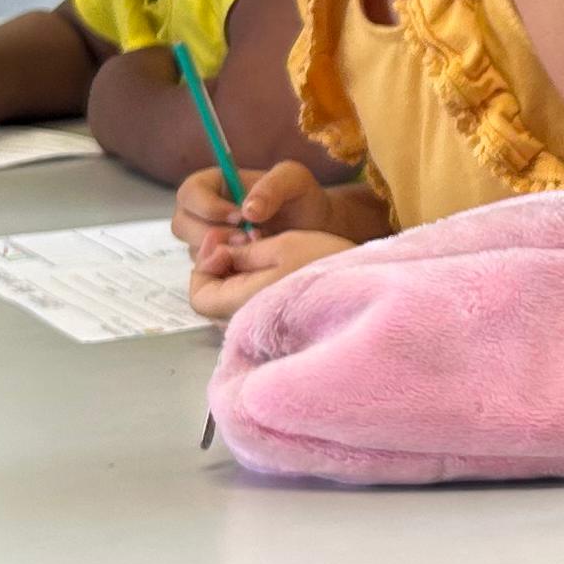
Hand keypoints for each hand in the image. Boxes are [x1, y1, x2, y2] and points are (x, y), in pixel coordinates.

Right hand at [170, 152, 327, 254]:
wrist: (314, 229)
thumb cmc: (301, 198)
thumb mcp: (294, 180)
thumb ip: (272, 186)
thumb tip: (247, 210)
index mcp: (213, 184)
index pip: (189, 193)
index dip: (208, 207)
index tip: (240, 217)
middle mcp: (203, 212)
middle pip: (182, 225)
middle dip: (213, 235)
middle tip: (249, 238)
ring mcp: (208, 240)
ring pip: (195, 251)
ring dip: (223, 253)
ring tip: (257, 248)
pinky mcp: (218, 264)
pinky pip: (210, 271)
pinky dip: (229, 269)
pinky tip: (255, 263)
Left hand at [188, 227, 342, 316]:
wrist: (366, 287)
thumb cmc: (325, 265)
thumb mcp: (280, 246)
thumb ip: (239, 253)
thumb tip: (215, 254)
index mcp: (241, 305)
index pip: (197, 294)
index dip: (204, 263)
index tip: (223, 238)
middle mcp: (247, 322)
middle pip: (214, 297)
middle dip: (222, 264)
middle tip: (242, 238)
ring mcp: (263, 326)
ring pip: (233, 298)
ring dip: (238, 271)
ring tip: (261, 247)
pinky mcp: (277, 322)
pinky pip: (251, 302)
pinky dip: (253, 281)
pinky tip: (273, 263)